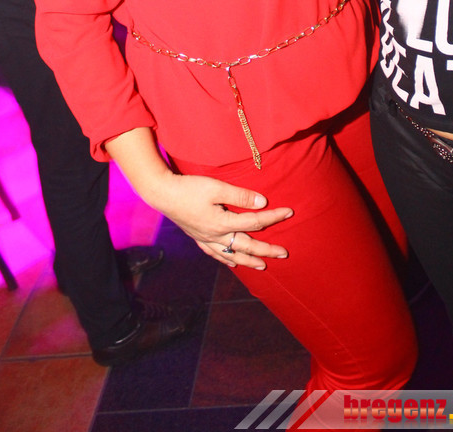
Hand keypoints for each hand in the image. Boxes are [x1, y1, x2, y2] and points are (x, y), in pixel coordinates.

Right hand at [156, 172, 292, 269]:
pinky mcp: (198, 237)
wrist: (162, 193)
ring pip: (232, 254)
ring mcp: (206, 239)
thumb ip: (240, 196)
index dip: (274, 217)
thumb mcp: (217, 187)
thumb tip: (262, 203)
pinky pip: (216, 253)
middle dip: (267, 250)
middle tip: (284, 253)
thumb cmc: (190, 188)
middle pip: (247, 245)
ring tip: (262, 266)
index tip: (290, 212)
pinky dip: (226, 259)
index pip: (255, 222)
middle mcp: (216, 235)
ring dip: (248, 260)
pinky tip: (232, 262)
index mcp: (223, 223)